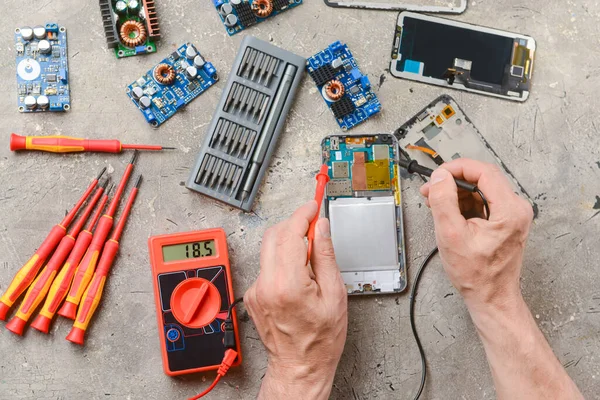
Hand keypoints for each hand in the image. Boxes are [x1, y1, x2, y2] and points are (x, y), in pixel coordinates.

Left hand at [244, 201, 347, 399]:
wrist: (298, 367)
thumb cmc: (319, 340)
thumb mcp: (335, 295)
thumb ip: (325, 256)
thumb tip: (321, 229)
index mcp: (288, 284)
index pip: (290, 233)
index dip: (303, 214)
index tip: (313, 206)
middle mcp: (266, 284)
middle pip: (274, 235)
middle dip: (294, 225)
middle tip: (314, 227)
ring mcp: (257, 290)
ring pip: (269, 249)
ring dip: (288, 244)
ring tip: (310, 260)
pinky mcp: (254, 295)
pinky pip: (267, 266)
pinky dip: (282, 262)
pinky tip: (298, 277)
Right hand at [419, 159, 533, 309]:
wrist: (491, 298)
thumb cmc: (476, 275)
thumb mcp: (451, 235)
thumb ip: (444, 201)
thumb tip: (439, 178)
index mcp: (510, 209)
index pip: (484, 172)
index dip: (457, 168)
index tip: (438, 175)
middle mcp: (516, 209)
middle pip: (482, 179)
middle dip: (454, 181)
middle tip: (432, 189)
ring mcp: (511, 215)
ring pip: (480, 190)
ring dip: (457, 192)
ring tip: (435, 202)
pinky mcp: (504, 221)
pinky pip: (482, 202)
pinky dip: (463, 203)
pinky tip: (448, 211)